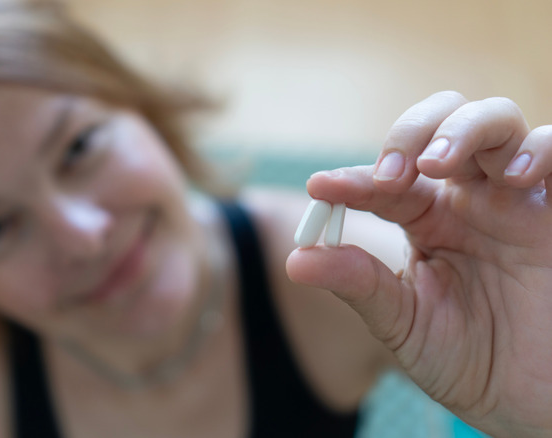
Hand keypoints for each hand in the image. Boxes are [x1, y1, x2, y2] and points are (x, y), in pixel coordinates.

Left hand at [286, 91, 551, 436]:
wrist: (529, 401)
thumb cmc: (466, 360)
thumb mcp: (403, 323)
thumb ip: (358, 284)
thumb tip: (295, 260)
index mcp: (425, 219)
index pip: (383, 181)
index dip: (352, 179)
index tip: (320, 188)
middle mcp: (469, 198)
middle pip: (439, 124)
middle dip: (410, 134)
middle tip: (391, 177)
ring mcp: (517, 198)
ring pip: (495, 121)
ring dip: (462, 129)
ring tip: (438, 164)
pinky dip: (539, 149)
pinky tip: (512, 177)